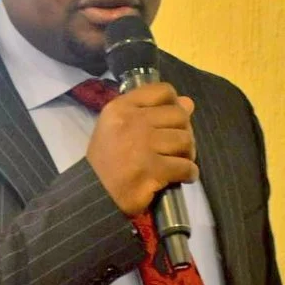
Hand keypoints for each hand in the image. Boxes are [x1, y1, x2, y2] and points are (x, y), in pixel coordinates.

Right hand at [86, 82, 197, 215]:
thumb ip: (152, 111)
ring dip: (188, 154)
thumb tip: (188, 103)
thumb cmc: (109, 159)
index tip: (171, 121)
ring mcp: (140, 146)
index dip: (174, 105)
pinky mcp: (150, 170)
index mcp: (121, 108)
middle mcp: (130, 122)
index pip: (162, 91)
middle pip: (179, 115)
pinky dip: (189, 173)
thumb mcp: (121, 127)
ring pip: (185, 140)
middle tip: (178, 148)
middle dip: (185, 132)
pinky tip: (182, 177)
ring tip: (179, 162)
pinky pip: (185, 166)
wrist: (94, 193)